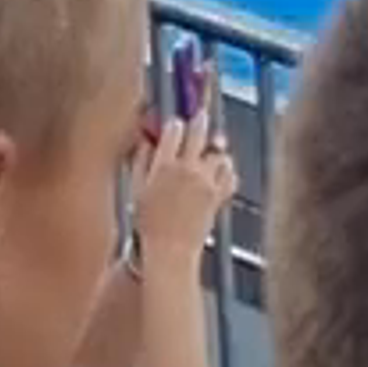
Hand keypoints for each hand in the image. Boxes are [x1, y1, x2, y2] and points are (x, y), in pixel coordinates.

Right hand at [130, 124, 237, 284]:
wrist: (170, 250)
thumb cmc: (148, 223)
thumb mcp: (136, 190)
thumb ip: (141, 162)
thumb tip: (146, 142)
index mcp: (163, 166)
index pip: (174, 130)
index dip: (175, 124)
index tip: (177, 124)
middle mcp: (187, 169)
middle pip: (200, 133)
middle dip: (200, 122)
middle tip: (201, 117)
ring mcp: (206, 181)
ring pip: (219, 154)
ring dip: (216, 151)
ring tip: (212, 151)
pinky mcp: (219, 195)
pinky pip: (231, 175)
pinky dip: (228, 172)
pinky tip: (221, 173)